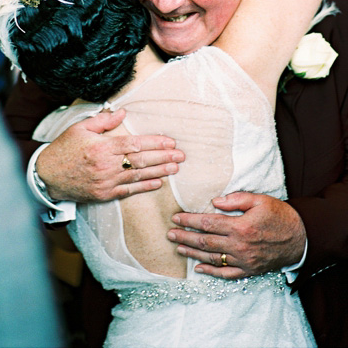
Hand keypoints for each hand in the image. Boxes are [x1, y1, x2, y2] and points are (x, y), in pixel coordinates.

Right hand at [36, 108, 183, 202]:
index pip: (134, 143)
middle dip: (164, 157)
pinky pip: (129, 191)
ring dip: (159, 172)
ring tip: (175, 168)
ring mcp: (106, 181)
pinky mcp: (104, 194)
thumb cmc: (63, 149)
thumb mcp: (79, 128)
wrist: (47, 176)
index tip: (170, 141)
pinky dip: (144, 187)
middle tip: (181, 155)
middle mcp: (106, 165)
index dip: (155, 142)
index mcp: (101, 147)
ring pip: (138, 176)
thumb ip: (103, 121)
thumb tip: (123, 112)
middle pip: (141, 160)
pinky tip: (158, 183)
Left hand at [167, 192, 306, 278]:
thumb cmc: (280, 216)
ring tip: (178, 248)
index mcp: (241, 226)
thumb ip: (236, 199)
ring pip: (212, 258)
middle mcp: (240, 245)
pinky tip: (198, 268)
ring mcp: (244, 260)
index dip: (189, 220)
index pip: (207, 223)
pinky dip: (211, 272)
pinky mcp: (250, 270)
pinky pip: (227, 274)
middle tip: (169, 234)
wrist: (302, 238)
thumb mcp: (260, 200)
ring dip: (192, 253)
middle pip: (205, 241)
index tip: (175, 218)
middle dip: (185, 237)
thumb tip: (214, 202)